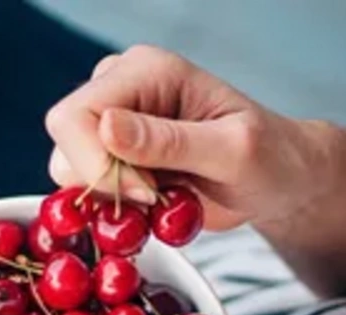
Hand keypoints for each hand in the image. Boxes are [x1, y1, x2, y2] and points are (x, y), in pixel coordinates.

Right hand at [44, 45, 335, 233]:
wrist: (280, 180)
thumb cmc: (270, 157)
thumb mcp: (231, 150)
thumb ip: (170, 141)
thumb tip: (106, 127)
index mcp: (146, 71)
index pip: (76, 115)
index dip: (99, 165)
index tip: (147, 194)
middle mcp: (120, 90)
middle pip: (65, 142)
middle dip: (105, 185)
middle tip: (157, 200)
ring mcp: (112, 125)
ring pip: (69, 172)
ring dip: (113, 201)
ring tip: (165, 200)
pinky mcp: (113, 158)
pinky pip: (87, 192)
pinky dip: (116, 212)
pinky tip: (157, 206)